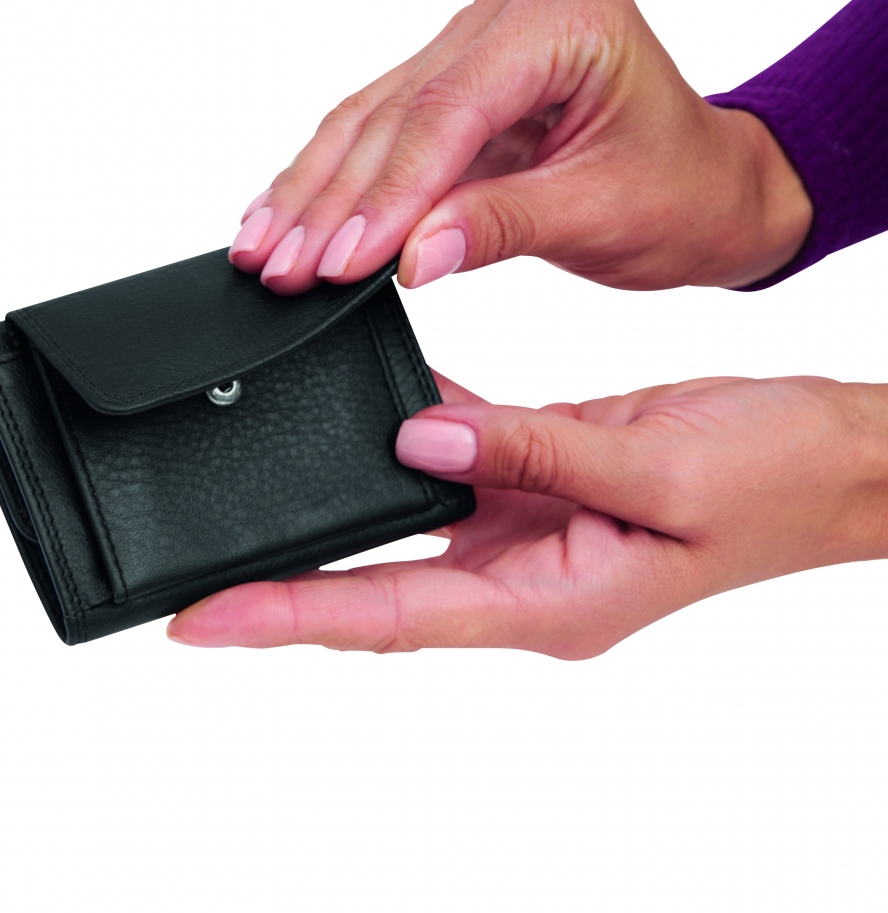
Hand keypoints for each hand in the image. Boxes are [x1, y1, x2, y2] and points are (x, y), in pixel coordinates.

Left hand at [167, 373, 887, 657]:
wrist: (831, 457)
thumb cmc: (774, 481)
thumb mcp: (656, 471)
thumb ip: (533, 455)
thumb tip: (418, 438)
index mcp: (552, 602)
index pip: (395, 616)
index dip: (293, 620)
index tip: (204, 623)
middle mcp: (525, 573)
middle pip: (382, 583)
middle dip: (290, 582)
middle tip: (197, 573)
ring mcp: (530, 525)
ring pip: (413, 518)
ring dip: (344, 503)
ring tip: (257, 489)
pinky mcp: (542, 475)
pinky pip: (462, 452)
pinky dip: (413, 427)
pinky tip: (369, 399)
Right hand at [228, 0, 811, 295]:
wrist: (710, 187)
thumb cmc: (683, 190)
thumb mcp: (600, 212)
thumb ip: (501, 224)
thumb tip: (410, 258)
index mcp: (565, 13)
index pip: (446, 111)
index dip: (385, 197)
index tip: (335, 264)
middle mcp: (514, 5)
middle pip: (396, 113)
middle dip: (332, 202)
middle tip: (276, 266)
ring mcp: (480, 36)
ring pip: (372, 120)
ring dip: (314, 192)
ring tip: (261, 249)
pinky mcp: (458, 75)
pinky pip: (382, 129)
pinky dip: (334, 181)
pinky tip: (284, 212)